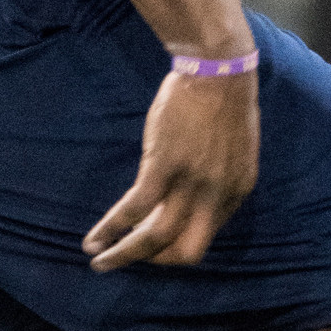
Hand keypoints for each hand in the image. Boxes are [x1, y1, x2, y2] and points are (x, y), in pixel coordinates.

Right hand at [83, 67, 259, 270]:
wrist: (218, 68)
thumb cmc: (224, 101)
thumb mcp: (232, 149)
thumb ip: (217, 178)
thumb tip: (191, 198)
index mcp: (236, 191)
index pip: (205, 237)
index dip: (177, 244)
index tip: (155, 239)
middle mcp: (216, 195)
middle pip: (186, 252)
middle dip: (156, 262)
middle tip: (131, 257)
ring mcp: (191, 182)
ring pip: (155, 238)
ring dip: (125, 256)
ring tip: (101, 262)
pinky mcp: (163, 165)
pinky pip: (134, 209)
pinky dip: (111, 228)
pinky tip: (94, 239)